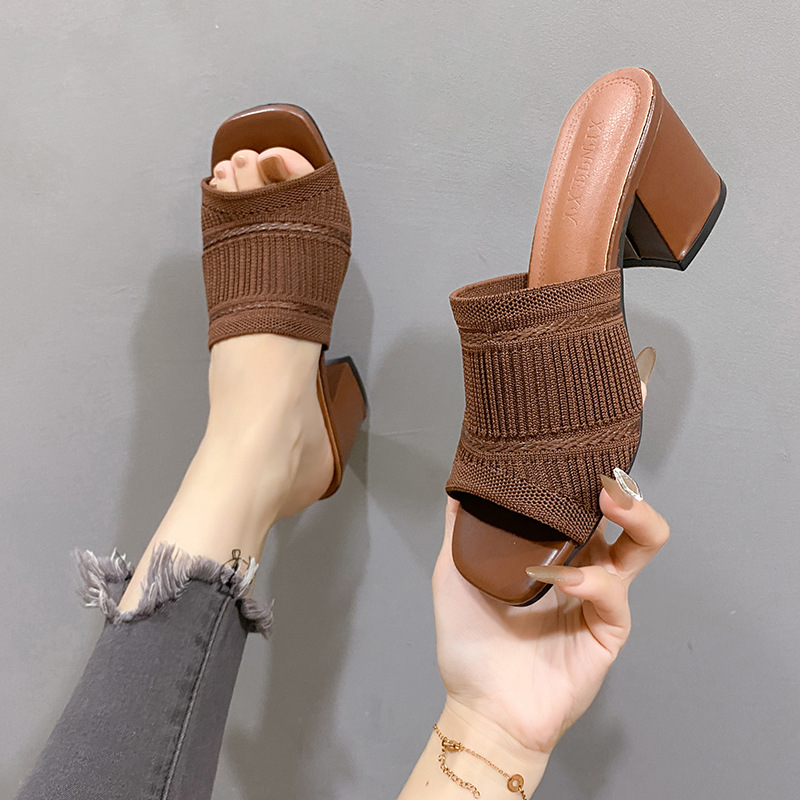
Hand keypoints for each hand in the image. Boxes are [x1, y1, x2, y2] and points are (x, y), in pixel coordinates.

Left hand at [432, 388, 668, 757]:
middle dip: (626, 477)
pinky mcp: (609, 628)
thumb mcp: (456, 570)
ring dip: (632, 513)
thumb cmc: (471, 641)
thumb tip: (459, 480)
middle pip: (626, 509)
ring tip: (608, 498)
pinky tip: (560, 578)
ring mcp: (602, 594)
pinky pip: (612, 591)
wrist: (481, 704)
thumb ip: (463, 526)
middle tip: (607, 453)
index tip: (597, 420)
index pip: (584, 496)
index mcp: (556, 546)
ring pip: (644, 542)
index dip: (597, 463)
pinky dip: (587, 578)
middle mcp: (586, 561)